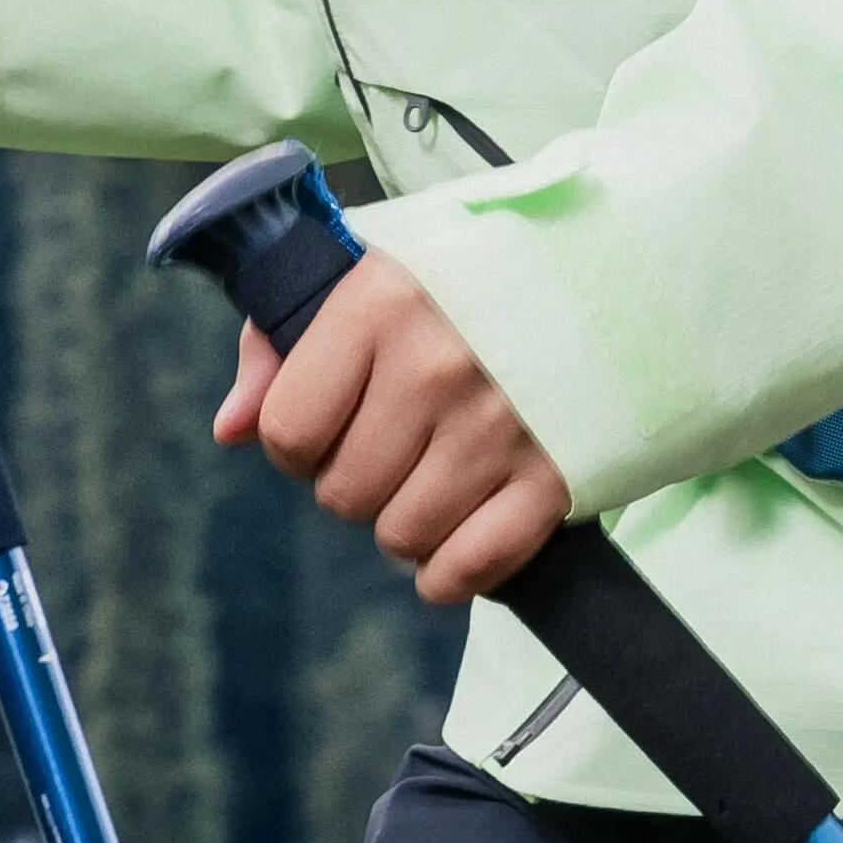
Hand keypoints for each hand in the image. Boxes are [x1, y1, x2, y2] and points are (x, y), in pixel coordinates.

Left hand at [214, 247, 572, 608]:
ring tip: (432, 478)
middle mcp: (438, 364)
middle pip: (343, 494)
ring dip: (405, 524)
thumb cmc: (467, 279)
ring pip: (402, 536)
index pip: (288, 431)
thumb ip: (280, 345)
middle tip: (392, 448)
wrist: (612, 268)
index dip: (296, 443)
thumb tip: (230, 430)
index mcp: (380, 303)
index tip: (330, 422)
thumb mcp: (369, 277)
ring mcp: (501, 423)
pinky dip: (452, 574)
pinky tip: (455, 540)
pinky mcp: (556, 473)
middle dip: (354, 483)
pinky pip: (472, 566)